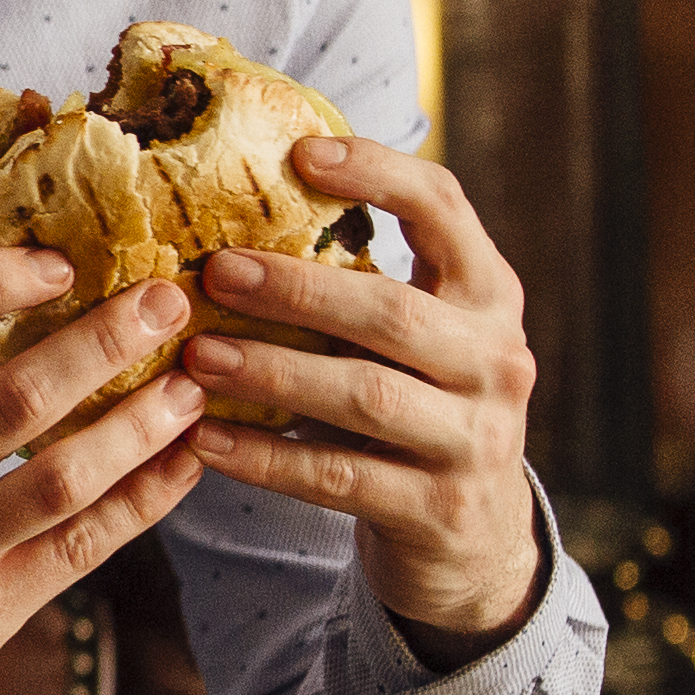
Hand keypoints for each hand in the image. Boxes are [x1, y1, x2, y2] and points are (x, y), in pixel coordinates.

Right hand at [0, 249, 216, 694]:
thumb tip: (12, 277)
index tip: (59, 265)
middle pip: (16, 396)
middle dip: (107, 340)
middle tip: (167, 301)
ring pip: (64, 476)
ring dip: (142, 423)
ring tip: (188, 387)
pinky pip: (80, 547)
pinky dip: (143, 499)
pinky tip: (180, 462)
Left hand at [180, 137, 546, 658]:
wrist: (476, 542)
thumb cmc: (415, 411)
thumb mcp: (413, 342)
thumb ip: (359, 286)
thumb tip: (226, 218)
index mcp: (488, 296)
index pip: (445, 209)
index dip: (379, 173)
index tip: (302, 153)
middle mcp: (498, 360)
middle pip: (391, 311)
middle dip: (297, 289)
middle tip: (214, 271)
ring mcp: (476, 439)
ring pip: (365, 395)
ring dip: (272, 372)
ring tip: (197, 356)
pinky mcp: (440, 510)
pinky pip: (340, 477)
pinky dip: (266, 458)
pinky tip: (205, 441)